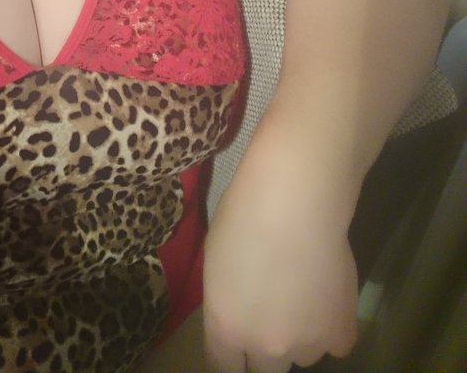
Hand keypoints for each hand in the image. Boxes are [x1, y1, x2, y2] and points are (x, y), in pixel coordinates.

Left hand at [202, 164, 358, 371]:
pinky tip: (326, 297)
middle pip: (264, 369)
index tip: (236, 346)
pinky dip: (330, 328)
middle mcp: (266, 347)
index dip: (230, 356)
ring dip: (299, 336)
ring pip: (301, 355)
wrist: (295, 200)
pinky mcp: (341, 333)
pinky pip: (334, 345)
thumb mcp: (215, 263)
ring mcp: (307, 345)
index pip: (223, 369)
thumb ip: (227, 304)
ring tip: (301, 293)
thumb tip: (239, 316)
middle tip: (270, 312)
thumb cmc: (243, 216)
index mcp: (226, 329)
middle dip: (263, 347)